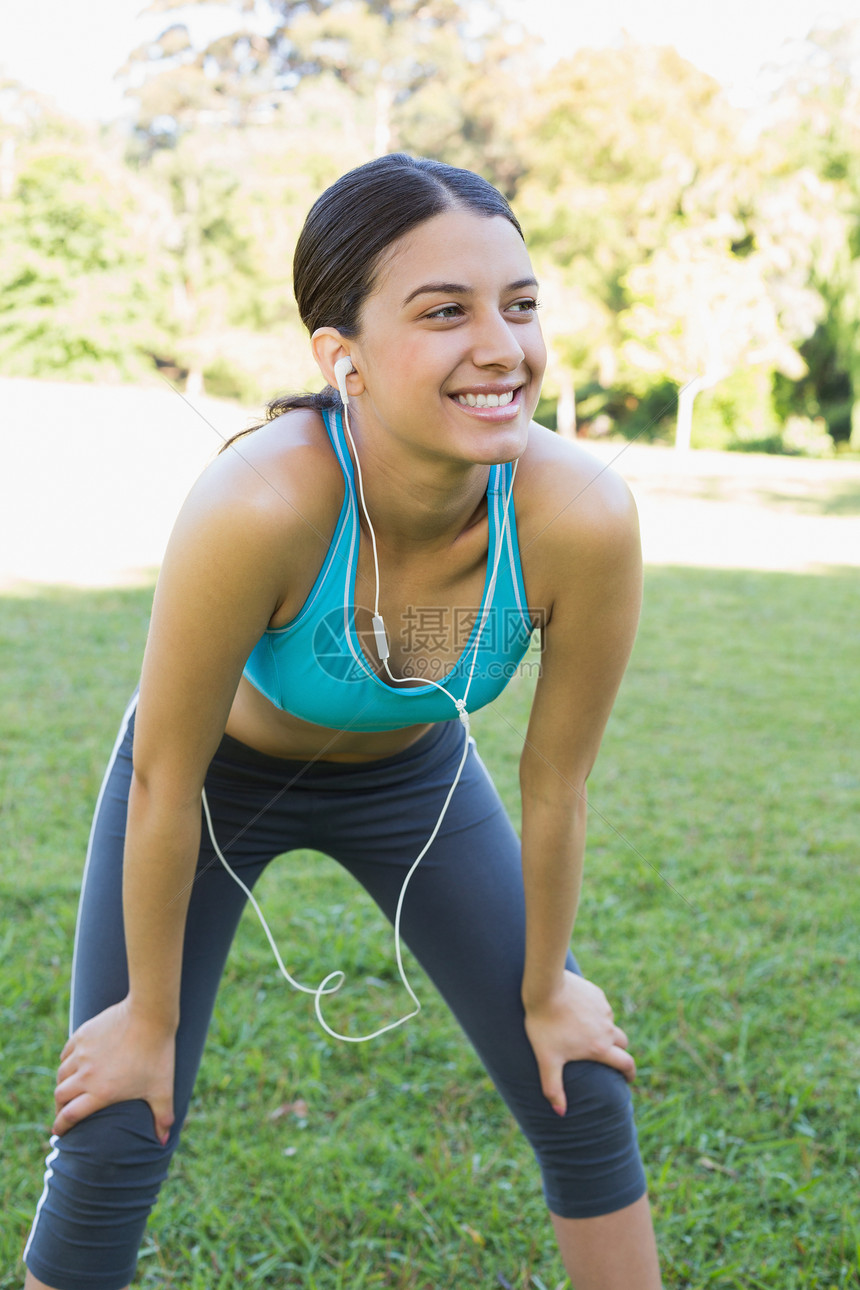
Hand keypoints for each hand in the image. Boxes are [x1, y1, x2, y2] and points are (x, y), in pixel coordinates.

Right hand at [53, 996, 175, 1143]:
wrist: (150, 1016)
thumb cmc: (157, 1054)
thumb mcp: (162, 1089)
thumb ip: (162, 1117)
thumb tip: (164, 1142)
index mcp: (101, 1093)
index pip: (70, 1116)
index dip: (61, 1127)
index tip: (58, 1133)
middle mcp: (86, 1075)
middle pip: (60, 1096)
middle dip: (59, 1107)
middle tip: (63, 1111)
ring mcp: (82, 1054)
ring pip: (61, 1074)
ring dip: (62, 1084)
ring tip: (68, 1089)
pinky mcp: (82, 1035)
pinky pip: (66, 1053)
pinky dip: (66, 1062)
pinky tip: (72, 1064)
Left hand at [523, 970, 634, 1116]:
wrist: (545, 987)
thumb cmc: (544, 1025)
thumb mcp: (547, 1059)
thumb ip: (553, 1088)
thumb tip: (560, 1113)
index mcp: (599, 1047)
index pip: (625, 1064)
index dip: (629, 1074)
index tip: (628, 1079)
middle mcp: (607, 1028)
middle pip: (623, 1043)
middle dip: (619, 1052)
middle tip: (610, 1057)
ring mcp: (603, 1009)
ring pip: (610, 1024)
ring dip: (605, 1030)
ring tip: (588, 1034)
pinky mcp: (596, 994)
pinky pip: (601, 1007)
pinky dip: (595, 1013)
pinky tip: (579, 1013)